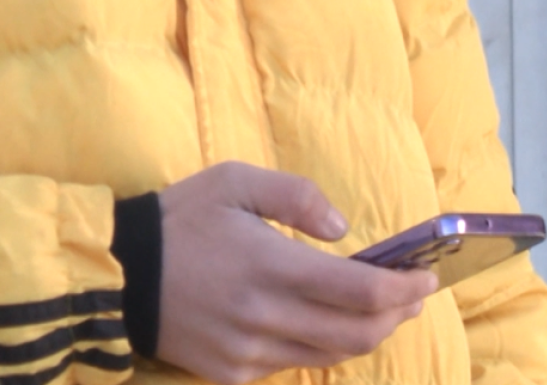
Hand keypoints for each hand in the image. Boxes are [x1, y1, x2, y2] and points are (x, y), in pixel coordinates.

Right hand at [156, 162, 437, 384]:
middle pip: (358, 333)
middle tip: (410, 297)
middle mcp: (265, 316)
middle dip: (397, 316)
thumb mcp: (233, 181)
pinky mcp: (231, 373)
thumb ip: (295, 195)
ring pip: (330, 355)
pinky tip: (317, 325)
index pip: (361, 292)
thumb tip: (343, 230)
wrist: (121, 275)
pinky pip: (291, 366)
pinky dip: (317, 347)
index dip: (405, 289)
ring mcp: (248, 352)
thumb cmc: (181, 220)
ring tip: (376, 312)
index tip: (426, 277)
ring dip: (364, 335)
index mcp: (270, 264)